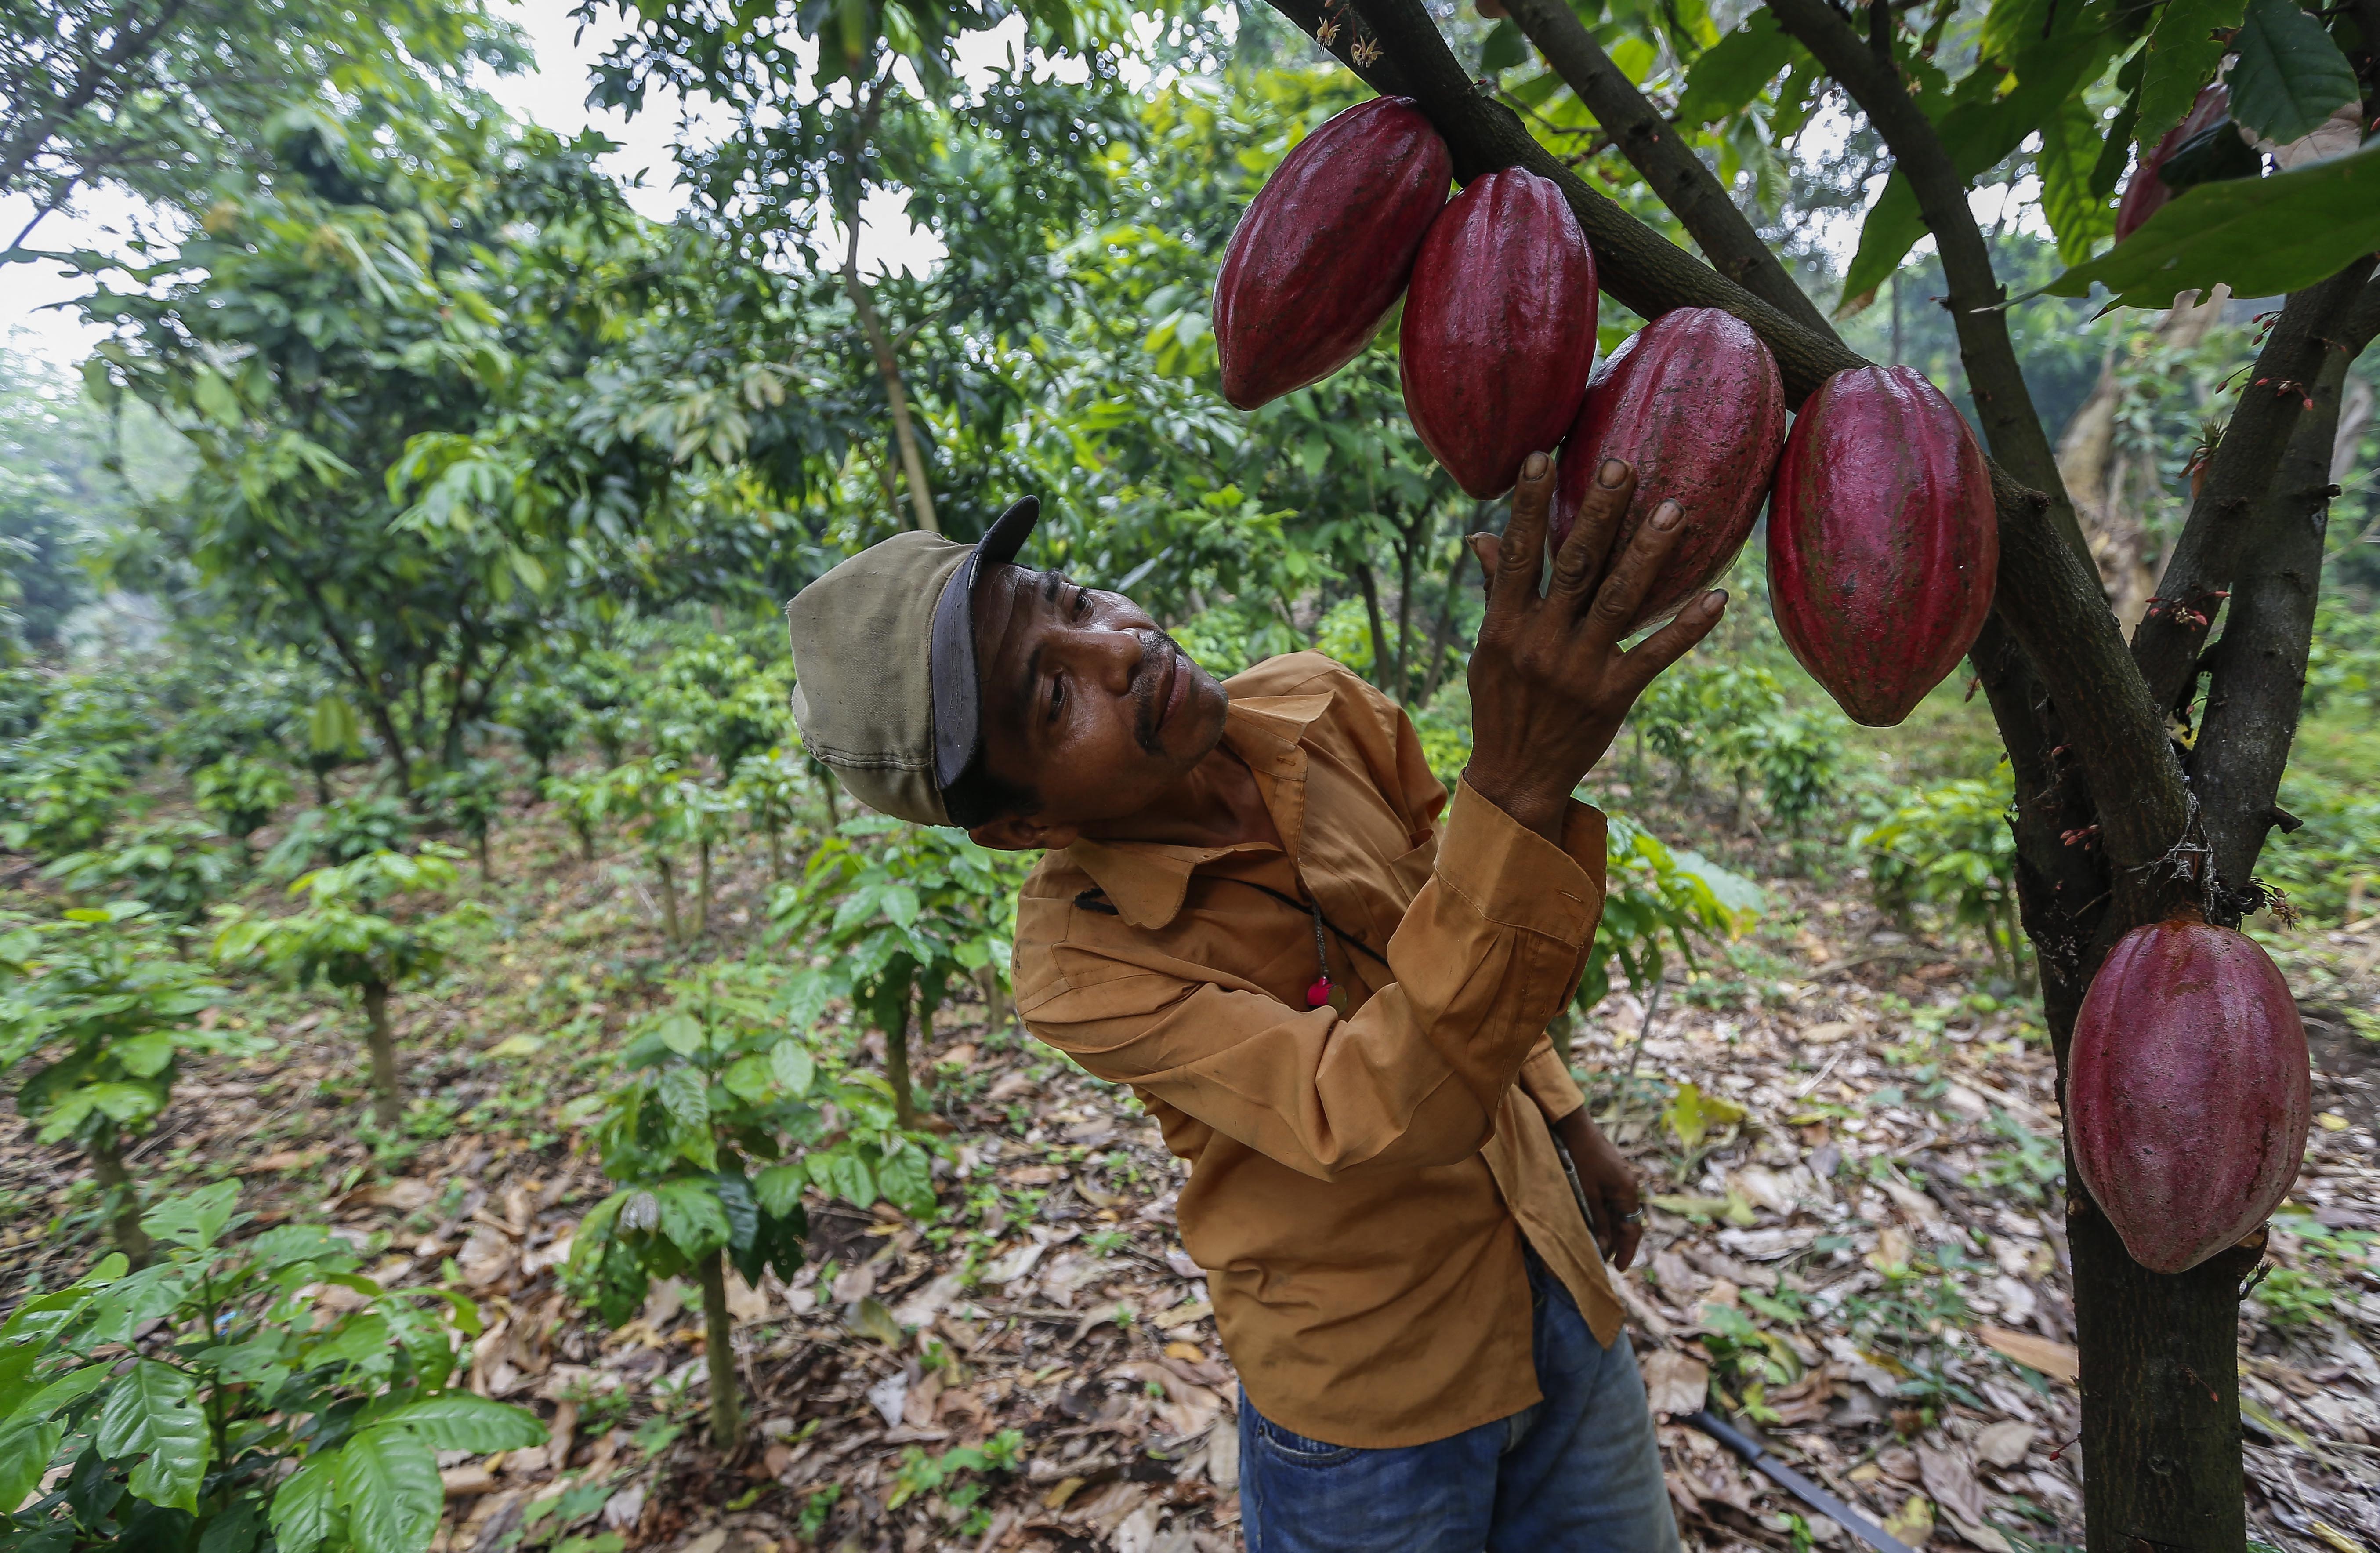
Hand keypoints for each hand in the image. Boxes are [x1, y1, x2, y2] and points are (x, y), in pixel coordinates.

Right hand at [1460, 454, 1725, 841]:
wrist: (1515, 779)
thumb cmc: (1501, 705)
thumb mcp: (1487, 650)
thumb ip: (1495, 593)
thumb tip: (1482, 535)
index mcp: (1504, 627)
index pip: (1517, 555)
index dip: (1526, 505)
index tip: (1540, 457)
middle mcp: (1540, 643)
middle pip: (1573, 567)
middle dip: (1598, 514)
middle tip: (1622, 467)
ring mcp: (1578, 670)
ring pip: (1617, 601)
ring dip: (1648, 555)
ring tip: (1674, 512)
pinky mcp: (1612, 696)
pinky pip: (1655, 654)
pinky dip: (1688, 627)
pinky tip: (1718, 599)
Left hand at [1556, 1108, 1642, 1270]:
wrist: (1574, 1127)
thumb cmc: (1580, 1158)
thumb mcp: (1587, 1194)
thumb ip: (1597, 1221)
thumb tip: (1604, 1249)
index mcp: (1628, 1192)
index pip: (1633, 1230)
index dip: (1627, 1251)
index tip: (1619, 1269)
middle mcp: (1628, 1187)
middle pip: (1626, 1223)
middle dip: (1616, 1243)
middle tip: (1602, 1262)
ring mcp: (1620, 1181)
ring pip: (1618, 1214)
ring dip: (1609, 1231)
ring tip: (1596, 1248)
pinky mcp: (1610, 1176)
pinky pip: (1611, 1203)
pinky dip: (1604, 1217)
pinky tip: (1592, 1224)